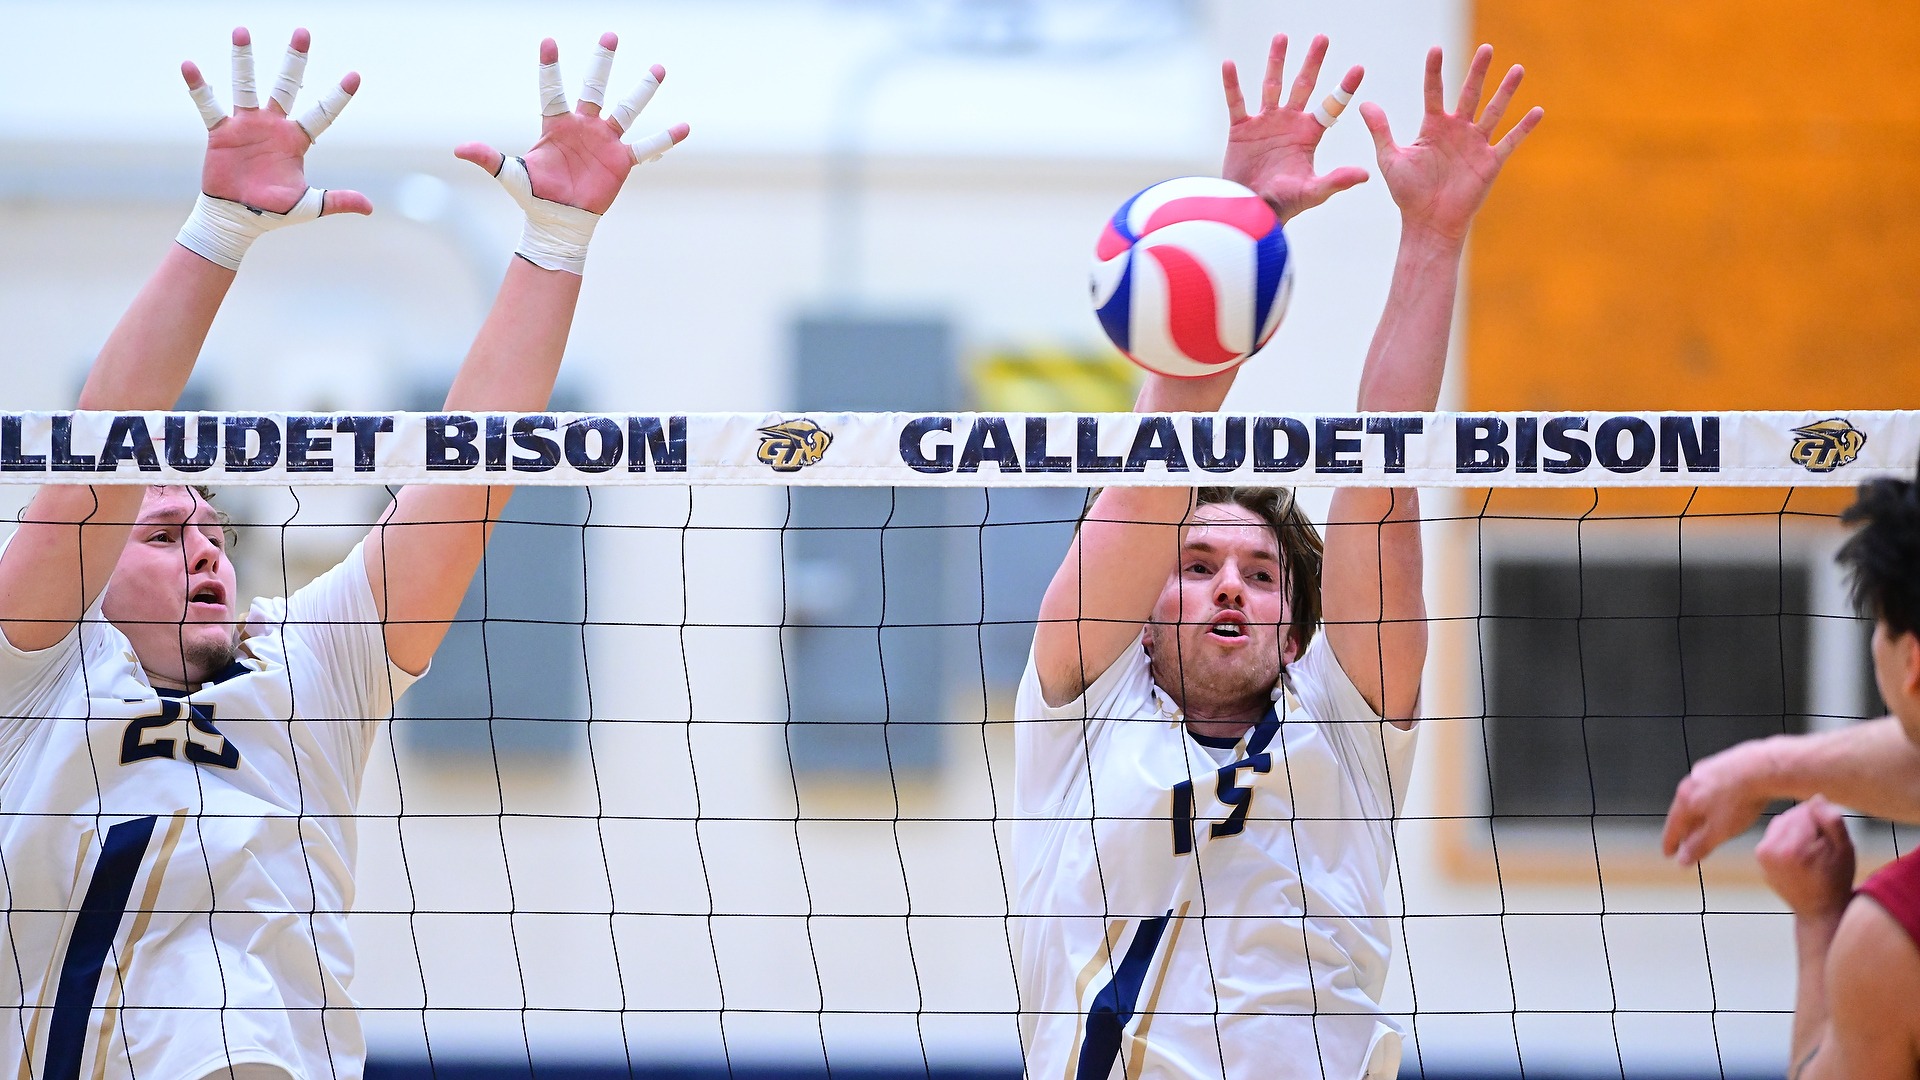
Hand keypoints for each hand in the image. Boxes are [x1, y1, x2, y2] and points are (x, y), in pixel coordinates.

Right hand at [184, 27, 370, 216]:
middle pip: (286, 85)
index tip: (355, 76)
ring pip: (246, 85)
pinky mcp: (221, 132)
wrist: (237, 219)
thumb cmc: (273, 212)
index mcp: (296, 140)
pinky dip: (199, 87)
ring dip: (244, 59)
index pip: (322, 113)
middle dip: (295, 59)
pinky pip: (209, 105)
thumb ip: (337, 200)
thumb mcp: (309, 205)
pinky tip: (190, 65)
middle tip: (303, 31)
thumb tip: (369, 207)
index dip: (337, 96)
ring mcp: (246, 125)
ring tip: (242, 30)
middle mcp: (273, 125)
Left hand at [455, 33, 689, 215]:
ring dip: (642, 90)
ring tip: (658, 68)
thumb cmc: (534, 196)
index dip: (550, 67)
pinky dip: (665, 139)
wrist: (559, 221)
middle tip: (610, 35)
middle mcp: (583, 126)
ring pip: (626, 109)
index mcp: (555, 125)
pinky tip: (684, 126)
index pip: (553, 90)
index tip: (548, 42)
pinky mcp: (621, 162)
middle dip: (602, 62)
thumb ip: (488, 158)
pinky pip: (646, 147)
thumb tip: (458, 148)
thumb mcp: (510, 174)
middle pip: (594, 88)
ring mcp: (605, 141)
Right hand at [1220, 34, 1367, 222]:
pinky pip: (1236, 102)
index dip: (1344, 87)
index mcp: (1309, 134)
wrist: (1250, 210)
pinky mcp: (1240, 129)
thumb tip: (1366, 174)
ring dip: (1277, 61)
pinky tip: (1229, 64)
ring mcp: (1264, 123)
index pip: (1331, 105)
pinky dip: (1232, 84)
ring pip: (1272, 85)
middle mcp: (1289, 123)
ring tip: (1282, 37)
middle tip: (1323, 38)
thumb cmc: (1283, 205)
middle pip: (1304, 85)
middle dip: (1313, 62)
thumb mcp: (1313, 192)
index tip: (1358, 68)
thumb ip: (1336, 181)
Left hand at [1358, 44, 1542, 243]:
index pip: (1434, 92)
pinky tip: (1537, 111)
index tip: (1435, 49)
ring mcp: (1475, 144)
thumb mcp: (1391, 159)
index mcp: (1433, 127)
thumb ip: (1380, 131)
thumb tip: (1364, 103)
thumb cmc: (1408, 193)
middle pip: (1470, 94)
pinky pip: (1510, 141)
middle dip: (1478, 72)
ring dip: (1506, 91)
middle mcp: (1457, 130)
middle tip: (1487, 48)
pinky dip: (1523, 127)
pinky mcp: (1490, 162)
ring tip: (1518, 69)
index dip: (1434, 72)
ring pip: (1494, 111)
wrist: (1428, 222)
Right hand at [1663, 737, 1777, 864]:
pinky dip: (1715, 798)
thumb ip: (1700, 846)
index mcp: (1685, 798)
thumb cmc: (1741, 799)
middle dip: (1687, 827)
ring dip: (1701, 811)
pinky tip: (1726, 803)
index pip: (1673, 825)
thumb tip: (1683, 859)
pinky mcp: (1725, 762)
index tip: (1670, 853)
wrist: (1764, 768)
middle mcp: (1691, 781)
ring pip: (1700, 796)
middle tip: (1689, 841)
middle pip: (1685, 809)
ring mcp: (1708, 769)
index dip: (1671, 842)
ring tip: (1709, 822)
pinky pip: (1714, 785)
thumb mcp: (1720, 831)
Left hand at [1756, 796, 1855, 919]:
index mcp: (1792, 848)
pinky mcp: (1759, 857)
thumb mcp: (1844, 850)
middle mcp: (1770, 850)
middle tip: (1823, 847)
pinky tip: (1800, 856)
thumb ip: (1831, 821)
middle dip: (1809, 824)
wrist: (1819, 910)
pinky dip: (1787, 838)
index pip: (1806, 811)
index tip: (1830, 839)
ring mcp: (1761, 855)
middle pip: (1792, 815)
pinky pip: (1775, 834)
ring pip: (1782, 822)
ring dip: (1797, 829)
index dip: (1823, 820)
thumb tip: (1815, 798)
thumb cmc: (1836, 879)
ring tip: (1812, 851)